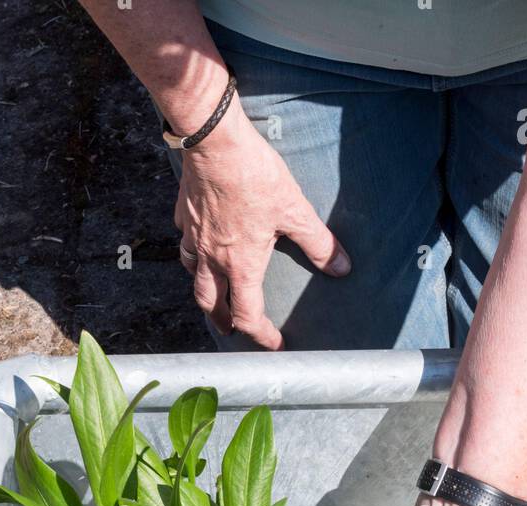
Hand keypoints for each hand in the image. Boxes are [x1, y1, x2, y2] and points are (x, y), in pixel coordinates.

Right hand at [174, 98, 350, 348]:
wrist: (214, 141)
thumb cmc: (254, 175)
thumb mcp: (294, 210)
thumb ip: (318, 243)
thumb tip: (341, 267)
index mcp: (240, 264)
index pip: (248, 315)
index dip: (262, 335)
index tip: (274, 344)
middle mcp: (212, 258)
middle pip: (211, 304)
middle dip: (222, 321)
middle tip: (231, 329)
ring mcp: (194, 237)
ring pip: (192, 276)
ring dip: (203, 291)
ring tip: (211, 294)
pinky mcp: (185, 215)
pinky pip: (185, 243)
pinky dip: (191, 252)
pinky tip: (198, 245)